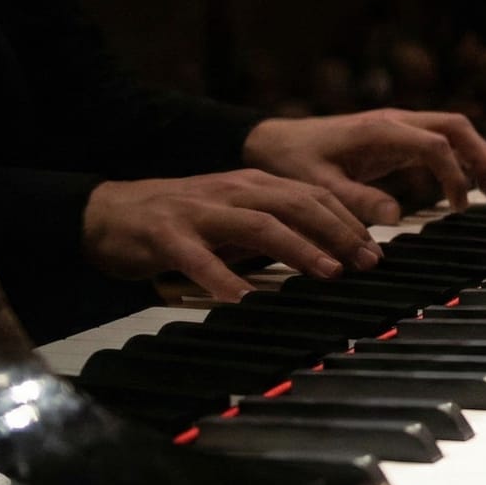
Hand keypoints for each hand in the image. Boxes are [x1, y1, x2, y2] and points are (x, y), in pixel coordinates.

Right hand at [83, 169, 378, 300]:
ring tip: (327, 273)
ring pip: (258, 225)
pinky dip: (223, 278)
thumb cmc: (181, 222)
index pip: (312, 195)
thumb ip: (275, 229)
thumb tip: (328, 253)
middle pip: (295, 205)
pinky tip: (242, 300)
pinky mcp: (167, 234)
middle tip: (366, 263)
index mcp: (252, 185)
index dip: (348, 221)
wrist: (109, 212)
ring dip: (298, 249)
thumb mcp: (234, 218)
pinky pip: (199, 257)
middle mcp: (232, 191)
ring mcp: (200, 211)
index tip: (375, 250)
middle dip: (337, 233)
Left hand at [242, 110, 485, 222]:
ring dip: (477, 153)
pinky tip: (469, 182)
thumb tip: (396, 216)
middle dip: (483, 153)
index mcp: (381, 130)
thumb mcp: (319, 187)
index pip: (435, 144)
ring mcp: (395, 126)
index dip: (454, 174)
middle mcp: (394, 122)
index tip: (459, 206)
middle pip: (454, 127)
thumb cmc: (293, 164)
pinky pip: (436, 141)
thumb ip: (356, 201)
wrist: (272, 142)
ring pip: (450, 131)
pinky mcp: (393, 137)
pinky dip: (459, 157)